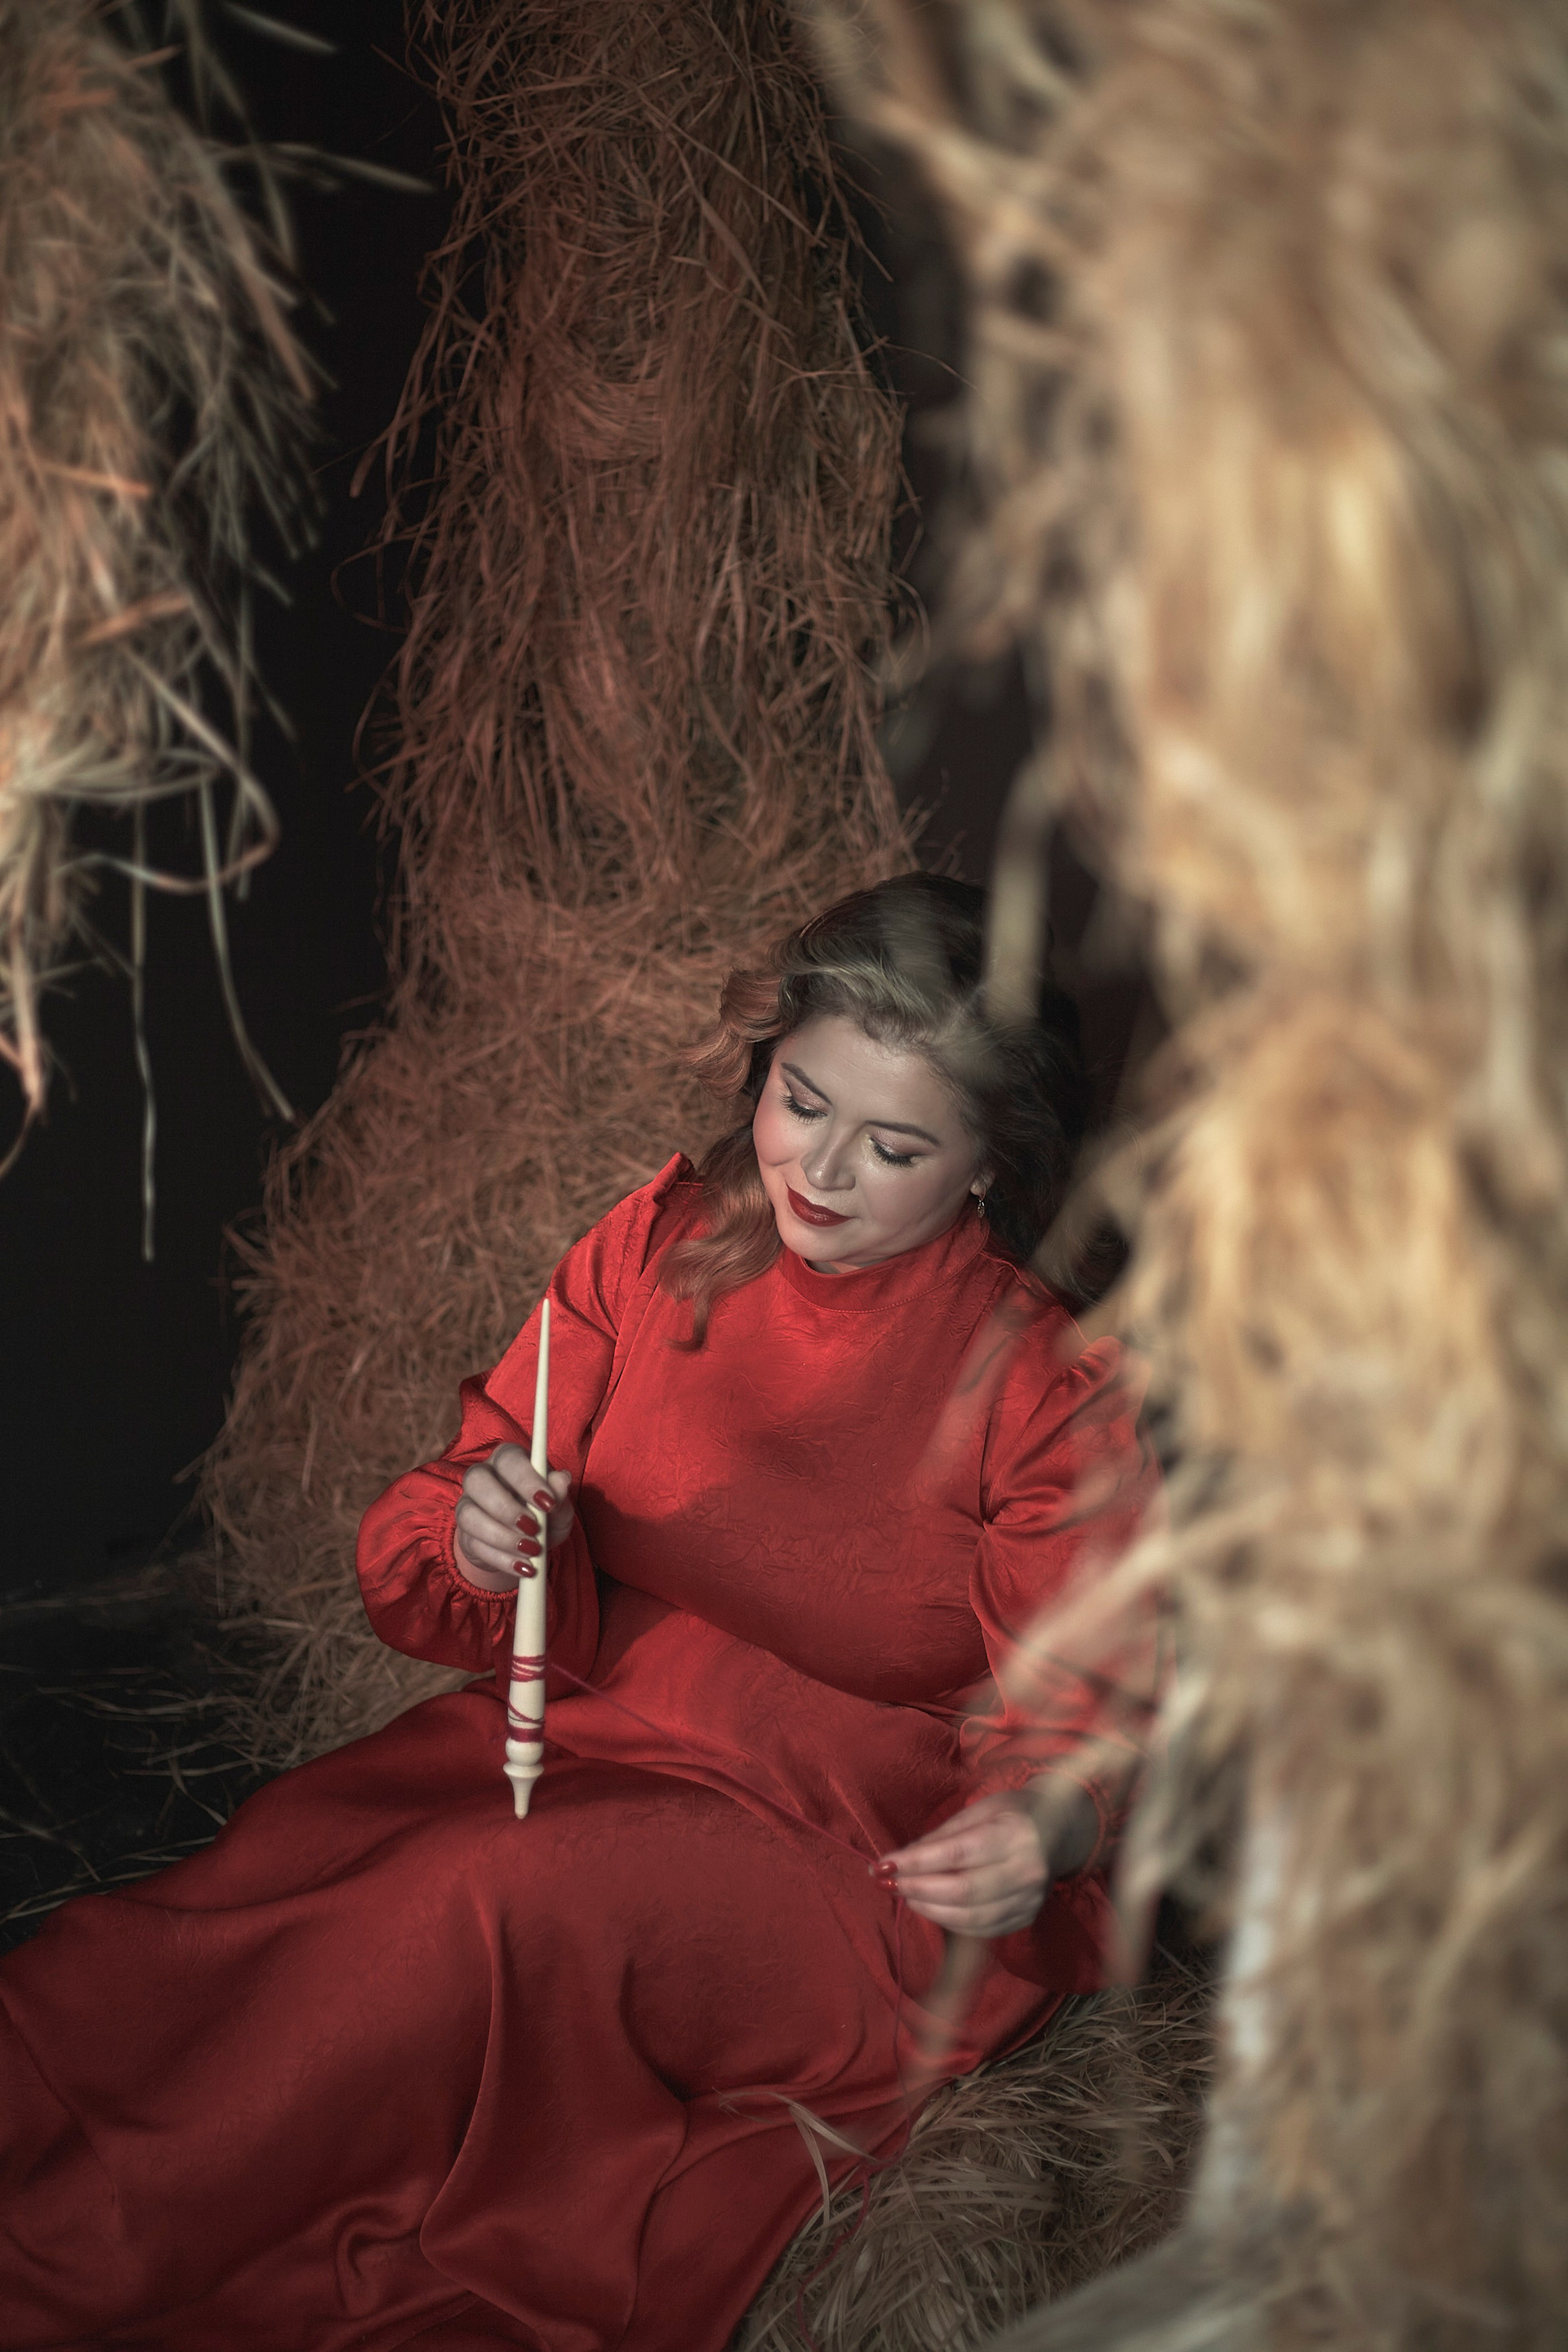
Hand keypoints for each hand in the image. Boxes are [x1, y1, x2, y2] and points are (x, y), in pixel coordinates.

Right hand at [452, 1444, 572, 1591]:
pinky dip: (501, 1558)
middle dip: (505, 1507)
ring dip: (501, 1536)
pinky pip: (473, 1544)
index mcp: (509, 1460)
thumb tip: (562, 1479)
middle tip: (533, 1528)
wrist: (526, 1547)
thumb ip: (560, 1496)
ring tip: (531, 1551)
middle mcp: (483, 1475)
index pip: (509, 1458)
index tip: (548, 1503)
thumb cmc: (544, 1517)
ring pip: (468, 1514)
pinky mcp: (464, 1533)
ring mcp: (467, 1504)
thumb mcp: (560, 1509)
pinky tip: (523, 1567)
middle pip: (477, 1479)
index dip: (526, 1480)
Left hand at [874, 1781, 1098, 1938]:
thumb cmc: (1011, 1814)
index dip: (916, 1862)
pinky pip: (981, 1929)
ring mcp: (1030, 1899)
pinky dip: (949, 1922)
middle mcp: (1027, 1870)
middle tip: (889, 1882)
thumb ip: (942, 1836)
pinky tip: (931, 1907)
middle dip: (917, 1888)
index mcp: (1016, 1834)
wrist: (1059, 1831)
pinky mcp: (1026, 1918)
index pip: (957, 1853)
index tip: (883, 1864)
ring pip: (970, 1917)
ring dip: (929, 1909)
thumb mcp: (979, 1810)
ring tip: (905, 1894)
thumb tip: (901, 1860)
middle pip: (962, 1891)